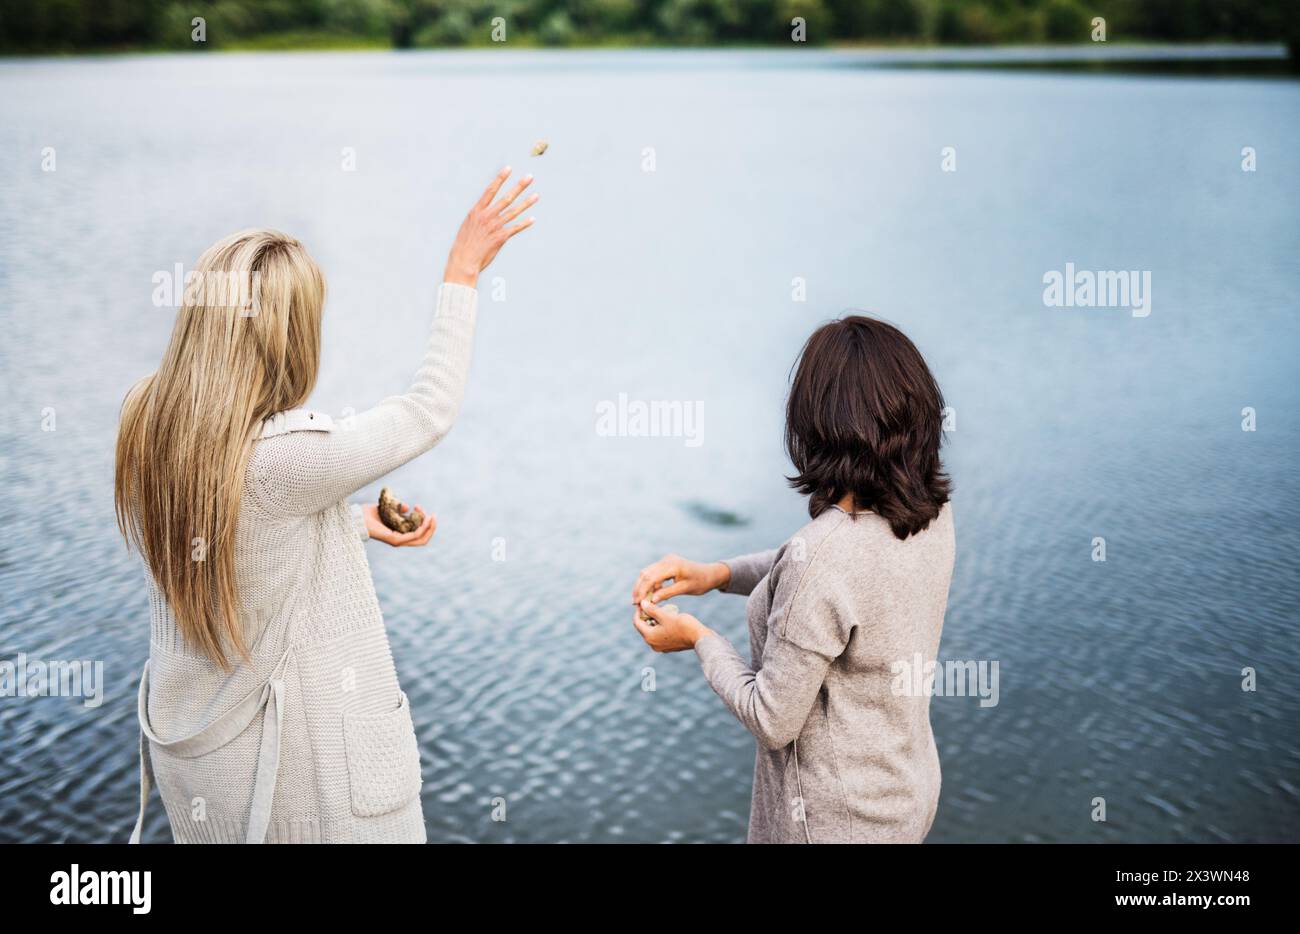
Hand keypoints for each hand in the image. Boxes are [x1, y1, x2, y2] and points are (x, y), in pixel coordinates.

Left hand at [362, 502, 436, 546]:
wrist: (358, 518)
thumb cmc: (370, 514)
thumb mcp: (389, 510)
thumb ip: (399, 510)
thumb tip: (408, 507)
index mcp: (400, 535)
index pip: (419, 534)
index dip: (425, 523)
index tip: (420, 508)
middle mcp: (400, 540)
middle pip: (423, 539)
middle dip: (431, 527)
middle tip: (433, 515)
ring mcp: (398, 542)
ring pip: (421, 538)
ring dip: (429, 527)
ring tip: (430, 515)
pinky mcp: (395, 540)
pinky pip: (414, 536)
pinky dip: (422, 528)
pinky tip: (424, 519)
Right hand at [443, 166, 538, 286]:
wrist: (463, 260)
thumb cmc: (464, 244)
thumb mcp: (468, 225)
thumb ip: (478, 216)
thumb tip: (484, 210)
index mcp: (477, 211)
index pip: (490, 190)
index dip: (500, 178)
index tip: (509, 168)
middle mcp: (487, 216)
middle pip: (506, 198)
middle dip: (519, 186)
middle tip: (530, 177)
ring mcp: (495, 226)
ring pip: (514, 212)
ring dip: (526, 203)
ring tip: (536, 195)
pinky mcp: (501, 238)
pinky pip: (515, 228)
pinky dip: (524, 224)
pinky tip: (532, 219)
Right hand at [632, 554, 729, 605]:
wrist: (710, 574)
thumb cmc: (700, 582)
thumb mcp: (684, 589)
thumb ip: (667, 593)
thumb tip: (651, 601)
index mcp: (673, 565)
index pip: (651, 577)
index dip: (642, 591)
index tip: (638, 603)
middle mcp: (667, 560)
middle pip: (646, 573)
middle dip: (639, 588)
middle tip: (635, 603)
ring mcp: (666, 560)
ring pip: (647, 573)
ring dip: (643, 586)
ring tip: (640, 601)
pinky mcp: (666, 563)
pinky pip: (654, 573)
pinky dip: (650, 584)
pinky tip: (649, 595)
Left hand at [633, 600, 712, 652]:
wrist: (700, 638)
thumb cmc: (683, 625)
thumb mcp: (665, 615)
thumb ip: (652, 610)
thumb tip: (642, 604)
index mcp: (650, 637)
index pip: (637, 623)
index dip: (638, 611)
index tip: (643, 602)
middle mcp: (653, 644)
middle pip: (644, 627)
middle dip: (647, 615)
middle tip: (653, 604)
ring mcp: (661, 647)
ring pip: (653, 631)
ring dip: (655, 620)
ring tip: (662, 610)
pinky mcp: (669, 647)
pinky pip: (661, 635)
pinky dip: (661, 627)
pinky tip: (669, 618)